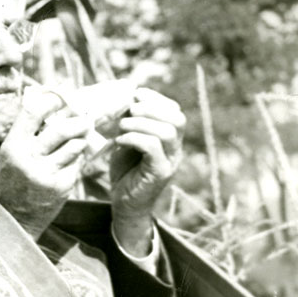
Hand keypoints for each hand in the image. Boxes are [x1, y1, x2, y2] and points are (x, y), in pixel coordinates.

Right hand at [0, 100, 89, 238]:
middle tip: (85, 118)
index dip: (49, 101)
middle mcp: (29, 158)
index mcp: (13, 145)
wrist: (13, 216)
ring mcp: (46, 173)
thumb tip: (45, 101)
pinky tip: (74, 157)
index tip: (61, 97)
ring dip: (80, 139)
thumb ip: (26, 130)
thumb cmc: (12, 178)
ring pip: (73, 146)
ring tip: (82, 135)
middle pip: (60, 129)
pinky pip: (77, 164)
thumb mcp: (11, 152)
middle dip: (77, 121)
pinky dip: (78, 157)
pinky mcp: (61, 186)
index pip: (32, 113)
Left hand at [109, 88, 184, 254]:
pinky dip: (134, 138)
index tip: (135, 95)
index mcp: (170, 138)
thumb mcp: (128, 139)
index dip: (156, 98)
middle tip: (128, 111)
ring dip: (140, 123)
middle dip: (150, 108)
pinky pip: (153, 148)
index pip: (175, 110)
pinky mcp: (160, 173)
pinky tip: (120, 141)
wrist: (125, 202)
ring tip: (121, 127)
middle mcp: (176, 149)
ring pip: (166, 132)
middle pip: (177, 118)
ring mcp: (170, 161)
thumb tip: (125, 96)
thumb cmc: (125, 169)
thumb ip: (132, 121)